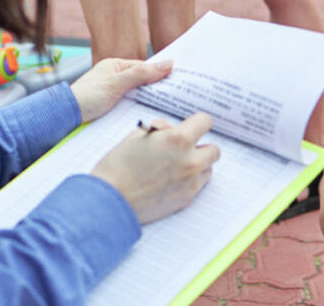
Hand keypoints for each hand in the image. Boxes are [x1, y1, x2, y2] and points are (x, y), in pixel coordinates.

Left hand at [70, 58, 172, 122]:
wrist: (64, 117)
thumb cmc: (86, 96)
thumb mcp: (117, 83)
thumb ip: (142, 74)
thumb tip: (168, 64)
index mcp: (116, 66)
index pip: (145, 68)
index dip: (161, 74)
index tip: (179, 81)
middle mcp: (116, 79)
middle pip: (143, 83)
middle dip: (157, 89)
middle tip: (178, 96)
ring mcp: (115, 94)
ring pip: (139, 96)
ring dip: (149, 103)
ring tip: (168, 109)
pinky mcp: (113, 109)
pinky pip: (132, 107)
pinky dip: (140, 111)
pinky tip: (150, 117)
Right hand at [90, 112, 220, 223]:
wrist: (109, 201)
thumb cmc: (118, 166)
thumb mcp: (136, 136)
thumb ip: (160, 129)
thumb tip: (171, 129)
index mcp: (178, 140)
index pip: (205, 122)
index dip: (197, 122)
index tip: (192, 126)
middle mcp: (189, 161)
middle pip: (213, 149)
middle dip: (200, 146)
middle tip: (183, 149)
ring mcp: (190, 182)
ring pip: (208, 168)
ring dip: (198, 164)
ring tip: (176, 165)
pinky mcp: (186, 199)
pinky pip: (199, 185)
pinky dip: (191, 180)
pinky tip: (172, 180)